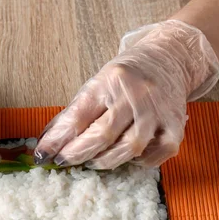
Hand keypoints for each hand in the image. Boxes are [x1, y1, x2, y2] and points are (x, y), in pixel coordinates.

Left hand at [34, 20, 218, 168]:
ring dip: (106, 161)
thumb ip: (74, 113)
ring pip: (130, 147)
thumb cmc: (126, 75)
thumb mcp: (96, 84)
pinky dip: (140, 162)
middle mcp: (135, 95)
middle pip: (103, 134)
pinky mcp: (175, 124)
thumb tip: (48, 143)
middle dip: (78, 153)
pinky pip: (157, 154)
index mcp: (110, 81)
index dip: (58, 140)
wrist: (169, 57)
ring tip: (93, 162)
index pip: (78, 116)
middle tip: (65, 161)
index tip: (43, 155)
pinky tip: (128, 158)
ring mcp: (157, 111)